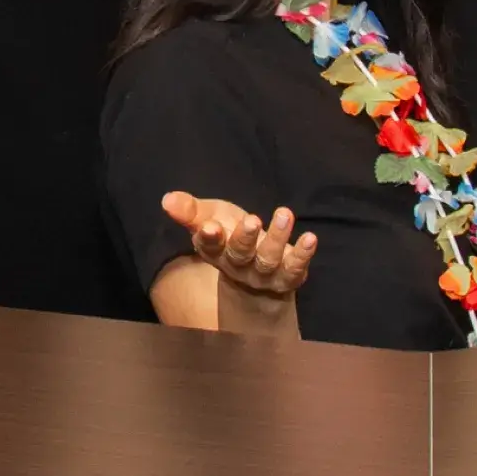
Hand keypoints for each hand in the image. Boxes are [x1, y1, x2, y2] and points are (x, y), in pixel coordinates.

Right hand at [160, 191, 315, 297]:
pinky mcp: (288, 276)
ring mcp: (264, 274)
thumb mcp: (209, 217)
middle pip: (239, 254)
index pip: (209, 246)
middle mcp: (238, 266)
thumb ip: (190, 210)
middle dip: (245, 238)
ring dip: (276, 237)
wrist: (256, 272)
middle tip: (252, 220)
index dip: (209, 238)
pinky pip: (295, 268)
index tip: (211, 226)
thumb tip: (167, 199)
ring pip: (268, 259)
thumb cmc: (229, 235)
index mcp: (215, 251)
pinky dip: (302, 254)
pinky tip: (310, 238)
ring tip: (284, 213)